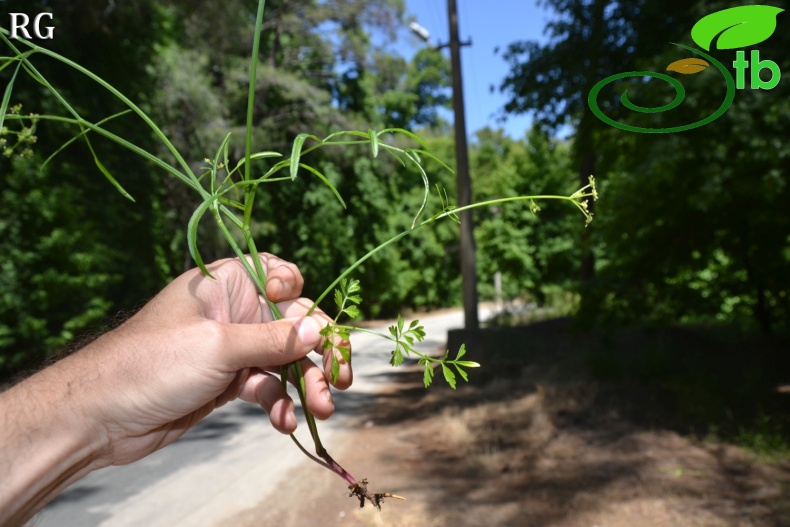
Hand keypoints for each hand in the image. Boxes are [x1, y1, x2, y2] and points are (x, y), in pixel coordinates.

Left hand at [67, 253, 351, 465]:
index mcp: (227, 284)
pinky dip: (279, 403)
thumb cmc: (153, 362)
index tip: (301, 313)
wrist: (102, 416)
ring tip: (322, 408)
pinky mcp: (228, 382)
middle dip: (318, 351)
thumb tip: (319, 330)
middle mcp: (234, 313)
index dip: (296, 290)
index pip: (277, 273)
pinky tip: (284, 423)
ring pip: (284, 361)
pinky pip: (267, 387)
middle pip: (292, 324)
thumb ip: (272, 340)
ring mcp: (232, 350)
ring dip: (306, 384)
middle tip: (341, 378)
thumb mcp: (218, 346)